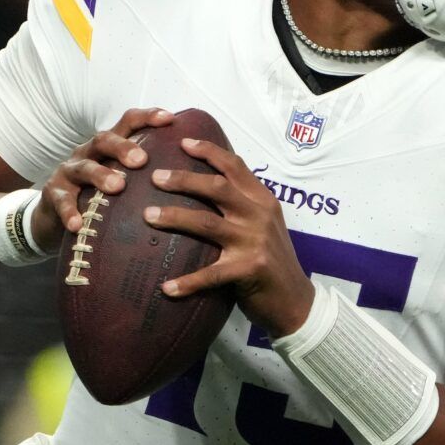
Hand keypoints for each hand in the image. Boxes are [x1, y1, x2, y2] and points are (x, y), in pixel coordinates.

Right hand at [32, 108, 175, 249]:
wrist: (56, 214)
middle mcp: (89, 152)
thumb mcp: (120, 178)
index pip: (128, 123)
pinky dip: (70, 212)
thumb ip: (146, 174)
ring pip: (84, 167)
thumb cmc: (99, 194)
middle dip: (123, 147)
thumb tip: (192, 177)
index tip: (170, 119)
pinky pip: (62, 201)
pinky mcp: (54, 193)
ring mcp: (69, 171)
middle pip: (104, 140)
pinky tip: (78, 224)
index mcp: (109, 146)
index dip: (147, 117)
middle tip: (142, 160)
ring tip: (118, 187)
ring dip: (101, 175)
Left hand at [143, 137, 315, 336]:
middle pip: (216, 187)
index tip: (183, 143)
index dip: (209, 151)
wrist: (296, 301)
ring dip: (174, 217)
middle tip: (155, 177)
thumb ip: (243, 206)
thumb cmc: (273, 262)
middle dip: (183, 179)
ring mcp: (254, 242)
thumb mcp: (265, 225)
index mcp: (263, 200)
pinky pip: (210, 274)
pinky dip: (187, 281)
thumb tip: (205, 188)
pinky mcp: (249, 269)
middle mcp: (260, 215)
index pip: (235, 167)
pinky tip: (166, 288)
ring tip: (148, 216)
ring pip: (207, 223)